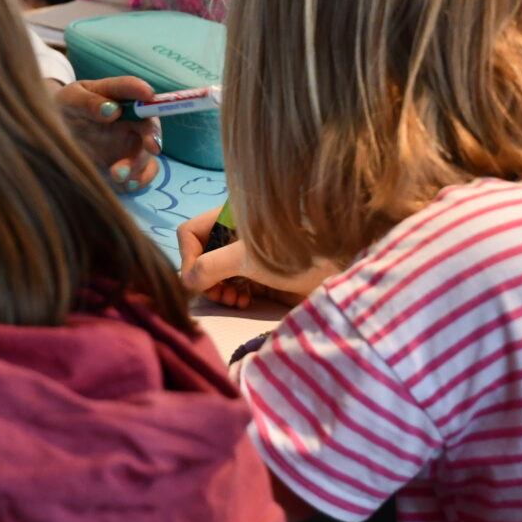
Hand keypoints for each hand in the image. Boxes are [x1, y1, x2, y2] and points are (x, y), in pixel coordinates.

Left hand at [53, 76, 162, 193]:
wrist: (56, 133)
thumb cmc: (64, 108)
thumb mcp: (68, 100)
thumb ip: (87, 103)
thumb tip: (112, 110)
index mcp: (113, 94)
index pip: (129, 87)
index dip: (140, 89)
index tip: (146, 94)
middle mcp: (128, 117)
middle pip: (148, 123)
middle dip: (152, 135)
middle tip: (151, 147)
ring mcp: (130, 140)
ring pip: (146, 151)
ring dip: (138, 163)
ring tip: (117, 175)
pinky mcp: (128, 161)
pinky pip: (143, 171)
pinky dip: (140, 178)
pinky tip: (127, 184)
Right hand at [176, 206, 333, 309]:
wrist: (337, 271)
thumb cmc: (290, 256)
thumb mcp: (245, 259)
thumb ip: (209, 267)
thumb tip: (185, 282)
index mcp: (229, 219)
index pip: (190, 233)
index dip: (187, 257)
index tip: (197, 281)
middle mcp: (234, 236)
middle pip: (200, 256)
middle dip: (203, 278)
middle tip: (218, 296)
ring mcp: (246, 257)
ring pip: (214, 274)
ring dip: (217, 290)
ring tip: (231, 301)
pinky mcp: (258, 277)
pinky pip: (230, 286)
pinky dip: (231, 296)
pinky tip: (242, 302)